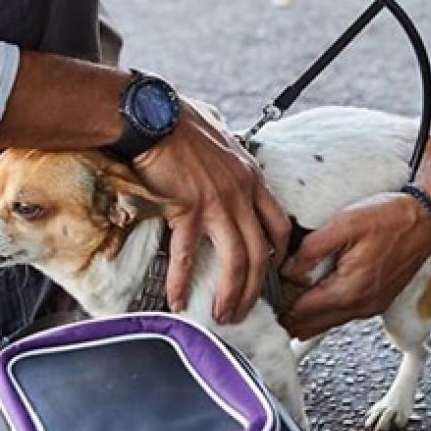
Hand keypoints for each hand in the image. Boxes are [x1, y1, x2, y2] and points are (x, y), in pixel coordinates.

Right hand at [132, 101, 289, 322]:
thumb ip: (229, 157)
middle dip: (254, 287)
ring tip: (223, 315)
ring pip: (236, 259)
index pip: (279, 223)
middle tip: (244, 310)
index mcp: (252, 178)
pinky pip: (188, 254)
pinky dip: (183, 280)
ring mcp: (217, 202)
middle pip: (260, 251)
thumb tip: (225, 157)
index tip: (272, 272)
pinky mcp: (187, 208)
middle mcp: (242, 193)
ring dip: (231, 292)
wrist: (151, 115)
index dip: (279, 253)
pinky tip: (179, 300)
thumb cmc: (180, 122)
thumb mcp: (221, 137)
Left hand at [278, 192, 430, 338]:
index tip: (263, 291)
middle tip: (271, 293)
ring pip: (325, 323)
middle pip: (309, 327)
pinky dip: (325, 307)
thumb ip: (310, 250)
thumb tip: (286, 269)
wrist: (428, 218)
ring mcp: (371, 306)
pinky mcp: (377, 300)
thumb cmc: (391, 218)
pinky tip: (318, 287)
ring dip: (305, 312)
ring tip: (290, 289)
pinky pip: (342, 314)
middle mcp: (360, 307)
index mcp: (348, 292)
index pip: (298, 314)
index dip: (276, 305)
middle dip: (287, 315)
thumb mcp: (344, 224)